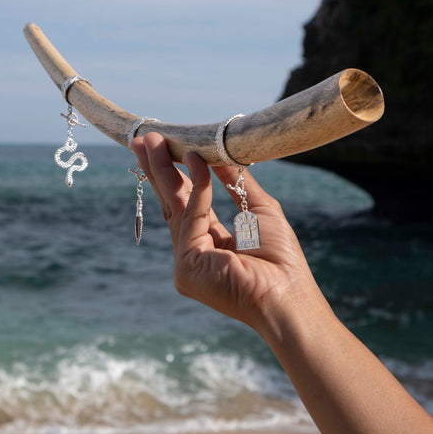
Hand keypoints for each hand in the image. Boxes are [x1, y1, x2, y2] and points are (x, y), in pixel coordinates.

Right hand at [130, 132, 328, 340]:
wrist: (288, 294)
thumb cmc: (280, 258)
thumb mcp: (258, 208)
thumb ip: (236, 181)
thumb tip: (216, 153)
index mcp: (210, 243)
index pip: (189, 203)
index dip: (178, 174)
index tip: (168, 147)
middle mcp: (194, 252)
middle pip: (173, 203)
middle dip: (159, 169)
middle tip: (146, 139)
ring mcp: (186, 262)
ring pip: (174, 206)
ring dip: (162, 170)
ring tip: (151, 141)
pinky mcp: (185, 268)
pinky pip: (192, 218)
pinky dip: (197, 188)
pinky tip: (193, 160)